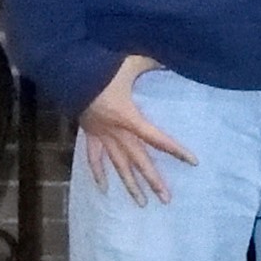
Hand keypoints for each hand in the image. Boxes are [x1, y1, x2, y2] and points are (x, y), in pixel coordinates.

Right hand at [77, 55, 193, 203]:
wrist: (67, 72)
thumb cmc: (101, 68)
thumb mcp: (132, 63)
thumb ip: (156, 62)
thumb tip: (176, 57)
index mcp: (128, 118)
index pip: (157, 138)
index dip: (175, 150)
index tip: (193, 162)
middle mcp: (115, 132)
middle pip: (138, 161)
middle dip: (152, 180)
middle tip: (166, 199)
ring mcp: (100, 136)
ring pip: (117, 166)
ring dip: (129, 185)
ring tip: (142, 203)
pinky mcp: (89, 135)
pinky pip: (93, 159)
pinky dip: (98, 174)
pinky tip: (105, 190)